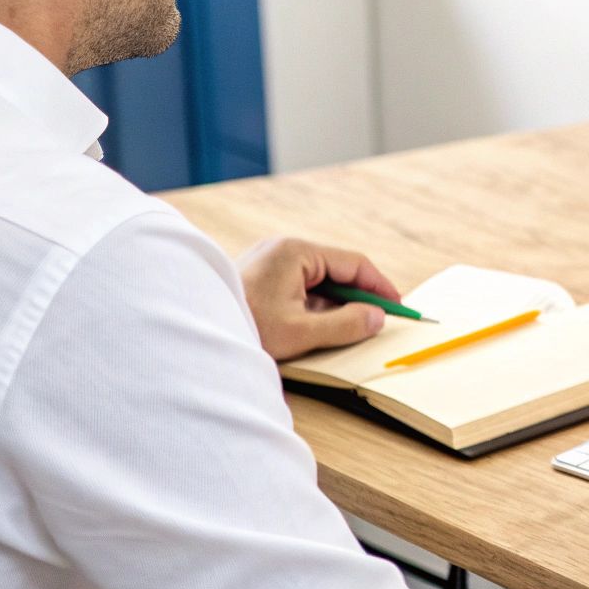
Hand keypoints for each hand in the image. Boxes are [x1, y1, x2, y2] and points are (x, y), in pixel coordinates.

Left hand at [238, 236, 402, 359]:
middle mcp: (283, 250)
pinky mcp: (261, 279)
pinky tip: (320, 329)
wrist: (190, 338)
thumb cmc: (242, 327)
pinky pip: (300, 290)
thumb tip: (377, 318)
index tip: (398, 308)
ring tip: (349, 330)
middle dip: (359, 298)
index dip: (379, 286)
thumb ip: (345, 324)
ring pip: (318, 283)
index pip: (353, 262)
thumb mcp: (300, 332)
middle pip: (337, 271)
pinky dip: (315, 308)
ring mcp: (270, 263)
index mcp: (296, 251)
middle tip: (379, 322)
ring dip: (336, 306)